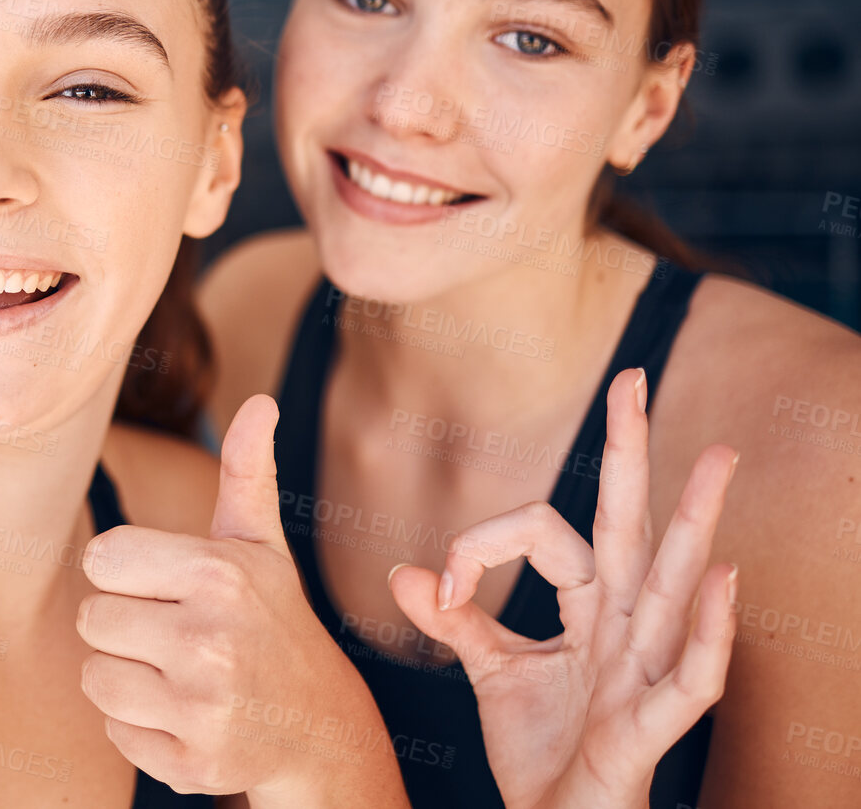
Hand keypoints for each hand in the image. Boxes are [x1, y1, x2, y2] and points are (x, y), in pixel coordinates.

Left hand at [76, 395, 404, 804]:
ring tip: (178, 675)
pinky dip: (140, 727)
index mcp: (218, 574)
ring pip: (94, 677)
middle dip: (124, 626)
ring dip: (126, 677)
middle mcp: (211, 640)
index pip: (101, 559)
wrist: (320, 727)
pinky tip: (186, 717)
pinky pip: (114, 730)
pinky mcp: (194, 763)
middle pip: (93, 620)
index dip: (126, 574)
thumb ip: (247, 472)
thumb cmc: (273, 621)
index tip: (167, 587)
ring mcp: (204, 707)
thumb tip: (261, 402)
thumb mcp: (260, 546)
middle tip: (176, 635)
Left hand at [390, 368, 736, 808]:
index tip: (443, 583)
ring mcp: (642, 672)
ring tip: (716, 456)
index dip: (482, 547)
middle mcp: (623, 626)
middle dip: (632, 455)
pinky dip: (709, 632)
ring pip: (674, 585)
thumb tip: (405, 571)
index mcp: (588, 609)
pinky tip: (722, 580)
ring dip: (696, 521)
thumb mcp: (492, 674)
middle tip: (633, 377)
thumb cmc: (542, 749)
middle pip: (632, 527)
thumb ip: (457, 622)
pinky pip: (691, 678)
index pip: (543, 534)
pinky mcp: (648, 726)